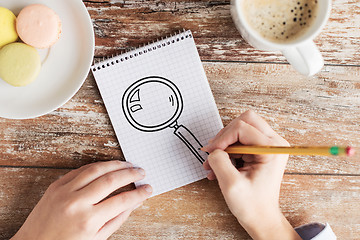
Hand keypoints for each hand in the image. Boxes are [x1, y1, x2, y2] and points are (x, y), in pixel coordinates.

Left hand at [12, 161, 151, 239]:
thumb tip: (134, 203)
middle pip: (111, 180)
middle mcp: (77, 203)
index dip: (139, 193)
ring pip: (96, 169)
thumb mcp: (96, 238)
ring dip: (116, 164)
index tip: (148, 189)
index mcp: (88, 221)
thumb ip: (117, 219)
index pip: (122, 200)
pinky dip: (97, 166)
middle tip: (141, 172)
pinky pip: (81, 169)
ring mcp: (65, 191)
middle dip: (131, 174)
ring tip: (128, 165)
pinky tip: (107, 166)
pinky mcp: (56, 185)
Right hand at [202, 110, 300, 239]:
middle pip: (244, 121)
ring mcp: (268, 145)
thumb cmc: (252, 205)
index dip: (222, 138)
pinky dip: (227, 151)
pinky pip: (240, 140)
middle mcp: (274, 143)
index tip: (210, 153)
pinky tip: (218, 166)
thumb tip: (213, 149)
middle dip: (225, 136)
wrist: (262, 218)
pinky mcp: (261, 150)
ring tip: (213, 164)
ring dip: (224, 145)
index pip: (241, 127)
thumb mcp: (230, 184)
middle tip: (213, 152)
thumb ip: (219, 161)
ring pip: (240, 129)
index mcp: (272, 149)